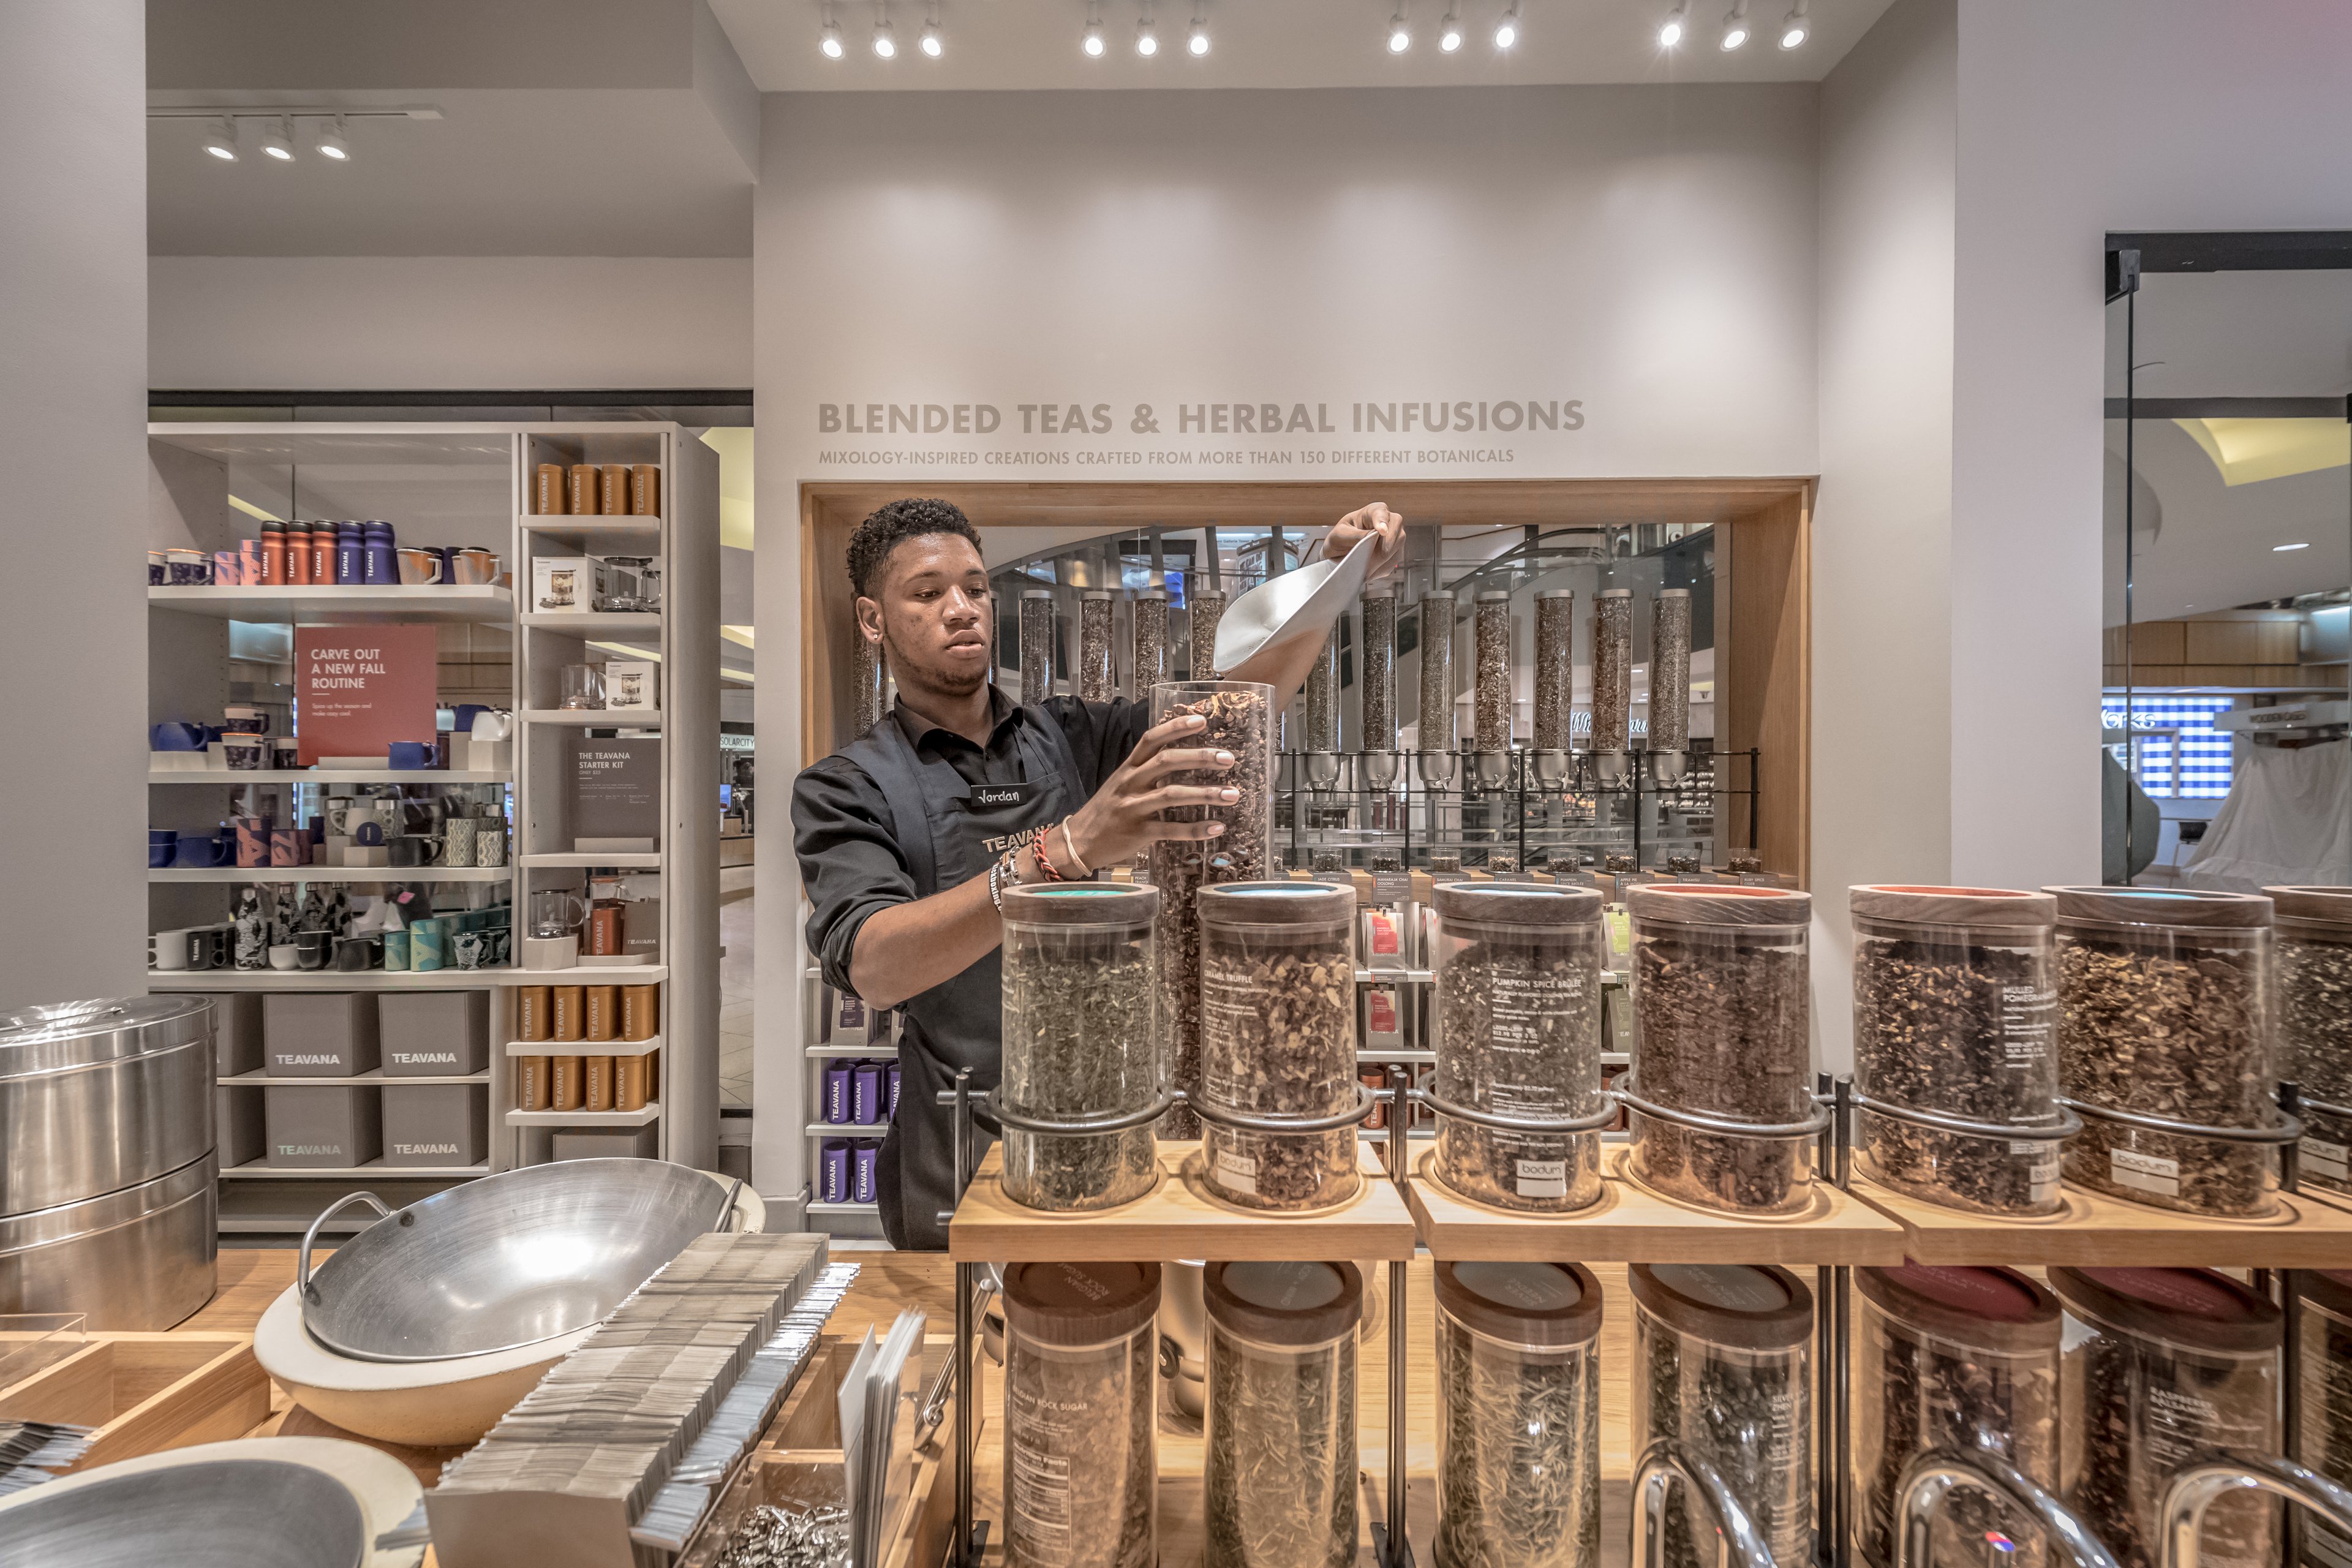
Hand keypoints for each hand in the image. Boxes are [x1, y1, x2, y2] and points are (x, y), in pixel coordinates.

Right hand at [1061, 712, 1238, 869]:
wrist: (1077, 842)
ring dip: (1205, 793)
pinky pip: (1170, 830)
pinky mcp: (1136, 833)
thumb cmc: (1106, 811)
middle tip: (1228, 758)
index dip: (1176, 727)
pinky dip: (1195, 829)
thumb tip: (1182, 757)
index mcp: (1128, 768)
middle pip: (1166, 762)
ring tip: (1232, 794)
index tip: (1202, 720)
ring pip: (1171, 795)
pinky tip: (1217, 827)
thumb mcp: (1121, 784)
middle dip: (1200, 757)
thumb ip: (1146, 771)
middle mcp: (1129, 783)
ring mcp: (1132, 808)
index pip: (1152, 739)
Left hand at [1323, 502, 1404, 578]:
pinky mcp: (1394, 552)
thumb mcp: (1339, 535)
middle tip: (1370, 562)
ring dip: (1382, 562)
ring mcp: (1394, 537)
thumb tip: (1368, 538)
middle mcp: (1388, 522)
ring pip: (1397, 550)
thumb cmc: (1340, 537)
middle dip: (1383, 550)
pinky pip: (1393, 562)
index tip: (1382, 530)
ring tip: (1366, 570)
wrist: (1340, 550)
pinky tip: (1370, 572)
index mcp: (1373, 511)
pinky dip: (1381, 569)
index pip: (1381, 514)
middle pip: (1396, 533)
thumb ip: (1354, 535)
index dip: (1382, 522)